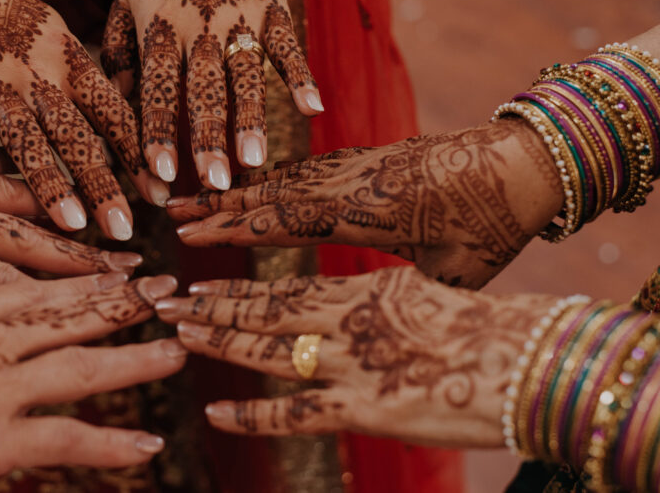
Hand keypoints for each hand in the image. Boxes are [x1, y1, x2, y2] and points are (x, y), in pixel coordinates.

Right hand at [0, 0, 169, 240]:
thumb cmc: (17, 25)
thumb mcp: (61, 41)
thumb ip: (89, 87)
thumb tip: (137, 132)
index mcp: (70, 62)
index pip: (112, 112)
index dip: (137, 153)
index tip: (162, 193)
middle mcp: (36, 74)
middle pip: (74, 134)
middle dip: (102, 183)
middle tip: (125, 229)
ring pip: (24, 136)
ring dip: (50, 181)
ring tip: (73, 224)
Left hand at [0, 100, 142, 325]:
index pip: (4, 282)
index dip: (60, 297)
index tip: (108, 306)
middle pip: (26, 241)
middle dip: (84, 259)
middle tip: (133, 269)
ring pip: (17, 202)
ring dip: (65, 216)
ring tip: (106, 226)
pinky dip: (19, 177)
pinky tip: (45, 180)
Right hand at [0, 274, 185, 490]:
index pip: (41, 286)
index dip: (89, 280)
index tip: (125, 271)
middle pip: (74, 315)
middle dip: (126, 304)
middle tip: (173, 291)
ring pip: (84, 367)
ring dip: (136, 360)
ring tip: (178, 353)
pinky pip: (65, 440)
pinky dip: (111, 444)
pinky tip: (147, 446)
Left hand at [104, 0, 322, 189]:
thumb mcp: (127, 3)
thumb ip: (120, 53)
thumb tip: (117, 105)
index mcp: (160, 28)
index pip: (155, 87)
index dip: (157, 130)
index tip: (159, 174)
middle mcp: (199, 27)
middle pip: (202, 89)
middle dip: (207, 137)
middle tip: (213, 183)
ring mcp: (240, 17)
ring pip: (246, 75)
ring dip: (251, 119)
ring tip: (255, 162)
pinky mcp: (274, 9)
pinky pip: (288, 46)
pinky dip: (300, 76)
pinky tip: (312, 110)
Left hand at [155, 267, 555, 447]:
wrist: (526, 361)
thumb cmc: (487, 329)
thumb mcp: (428, 296)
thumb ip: (383, 302)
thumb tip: (355, 311)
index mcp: (365, 290)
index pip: (286, 288)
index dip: (238, 288)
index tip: (200, 282)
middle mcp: (348, 320)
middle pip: (264, 311)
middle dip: (212, 306)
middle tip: (167, 301)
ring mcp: (351, 362)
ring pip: (268, 350)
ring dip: (219, 341)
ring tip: (178, 333)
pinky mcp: (361, 407)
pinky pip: (294, 412)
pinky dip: (251, 412)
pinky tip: (215, 409)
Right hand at [168, 120, 562, 287]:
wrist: (524, 160)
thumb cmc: (495, 222)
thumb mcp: (454, 272)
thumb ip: (410, 291)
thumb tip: (388, 317)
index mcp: (364, 212)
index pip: (283, 220)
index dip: (234, 229)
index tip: (191, 233)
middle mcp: (351, 182)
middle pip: (271, 193)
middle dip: (219, 204)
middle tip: (172, 209)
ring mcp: (358, 164)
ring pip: (286, 176)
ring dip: (241, 188)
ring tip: (201, 193)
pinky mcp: (369, 155)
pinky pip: (309, 167)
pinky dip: (275, 177)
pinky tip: (259, 185)